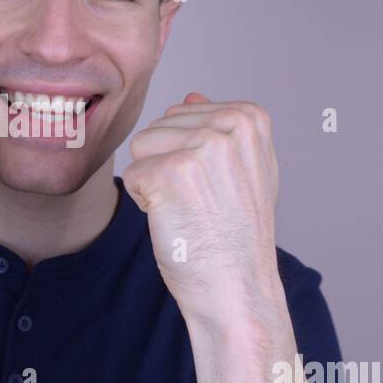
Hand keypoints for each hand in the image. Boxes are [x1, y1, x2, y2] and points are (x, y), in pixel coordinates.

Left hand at [122, 91, 283, 338]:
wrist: (236, 288)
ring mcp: (201, 148)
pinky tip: (177, 221)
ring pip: (141, 148)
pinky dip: (146, 204)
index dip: (188, 155)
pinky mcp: (170, 172)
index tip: (217, 187)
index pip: (182, 114)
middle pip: (158, 128)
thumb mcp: (244, 172)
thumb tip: (191, 95)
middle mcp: (230, 125)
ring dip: (155, 183)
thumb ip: (220, 130)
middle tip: (201, 203)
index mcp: (250, 117)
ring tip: (190, 210)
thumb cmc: (237, 237)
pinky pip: (132, 176)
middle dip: (167, 166)